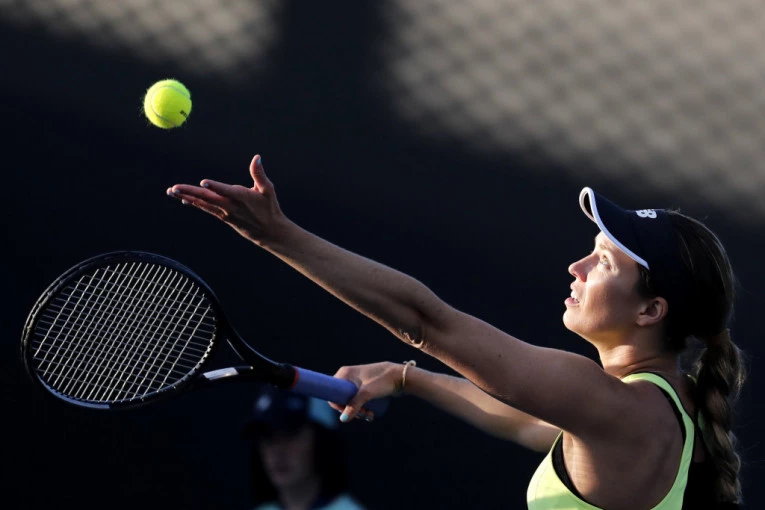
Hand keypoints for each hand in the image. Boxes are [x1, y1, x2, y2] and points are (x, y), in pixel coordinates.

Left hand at [167, 155, 286, 244]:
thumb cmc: (269, 208)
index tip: (203, 182)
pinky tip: (183, 200)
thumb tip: (257, 157)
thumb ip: (259, 174)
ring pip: (203, 204)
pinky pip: (206, 209)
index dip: (215, 186)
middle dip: (189, 193)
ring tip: (171, 191)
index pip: (226, 191)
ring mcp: (225, 213)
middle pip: (207, 198)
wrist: (269, 232)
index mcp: (242, 197)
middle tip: (174, 188)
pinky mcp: (223, 217)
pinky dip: (194, 203)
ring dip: (186, 197)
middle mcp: (230, 206)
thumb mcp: (268, 190)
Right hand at [330, 362, 403, 422]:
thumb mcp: (367, 393)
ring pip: (352, 401)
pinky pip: (360, 400)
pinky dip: (364, 408)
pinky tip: (371, 414)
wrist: (401, 376)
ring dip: (359, 411)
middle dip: (351, 410)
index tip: (346, 412)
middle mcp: (350, 377)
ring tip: (369, 415)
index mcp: (345, 373)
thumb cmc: (382, 381)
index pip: (332, 391)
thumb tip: (343, 419)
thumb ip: (354, 406)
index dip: (337, 404)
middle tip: (362, 415)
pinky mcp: (366, 387)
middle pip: (343, 398)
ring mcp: (358, 382)